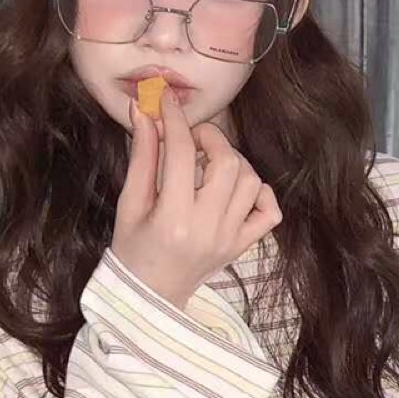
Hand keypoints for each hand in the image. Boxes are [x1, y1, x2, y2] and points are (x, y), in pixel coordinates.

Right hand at [111, 90, 281, 309]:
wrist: (150, 294)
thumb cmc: (133, 248)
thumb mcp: (129, 204)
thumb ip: (141, 158)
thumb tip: (145, 113)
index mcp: (173, 218)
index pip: (180, 154)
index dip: (173, 120)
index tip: (166, 103)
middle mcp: (208, 228)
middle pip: (227, 163)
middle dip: (210, 138)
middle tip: (191, 138)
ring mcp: (230, 238)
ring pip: (251, 182)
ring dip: (234, 162)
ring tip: (210, 164)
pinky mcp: (242, 245)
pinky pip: (269, 212)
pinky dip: (260, 193)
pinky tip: (237, 189)